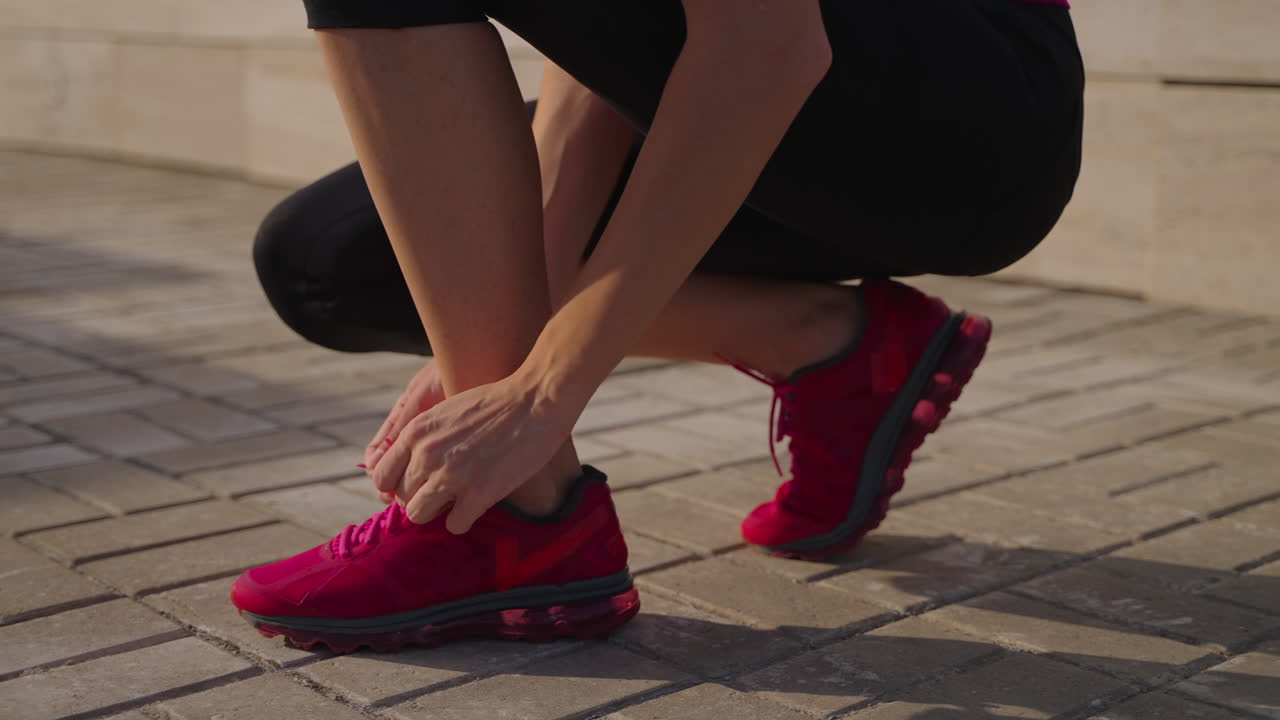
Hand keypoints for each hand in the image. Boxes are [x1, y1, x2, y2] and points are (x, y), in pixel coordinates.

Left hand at [370, 373, 576, 533]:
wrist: (536, 401)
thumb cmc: (496, 402)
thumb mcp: (446, 410)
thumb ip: (423, 437)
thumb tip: (411, 467)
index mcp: (416, 432)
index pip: (382, 476)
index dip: (397, 485)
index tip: (416, 485)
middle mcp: (426, 455)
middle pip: (402, 497)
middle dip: (421, 497)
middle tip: (445, 491)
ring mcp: (451, 476)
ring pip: (418, 515)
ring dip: (437, 511)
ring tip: (457, 500)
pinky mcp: (479, 494)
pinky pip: (454, 525)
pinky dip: (463, 519)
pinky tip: (477, 504)